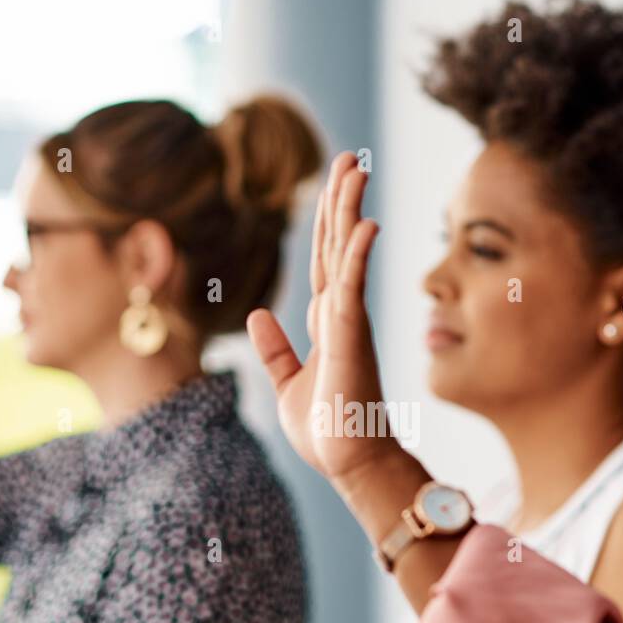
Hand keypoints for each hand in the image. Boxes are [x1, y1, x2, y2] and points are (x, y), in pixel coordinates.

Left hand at [247, 151, 400, 489]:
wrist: (352, 465)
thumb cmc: (328, 431)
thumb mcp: (287, 385)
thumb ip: (275, 351)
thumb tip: (257, 316)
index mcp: (327, 323)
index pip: (326, 261)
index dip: (329, 222)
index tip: (336, 185)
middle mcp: (341, 315)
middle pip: (338, 245)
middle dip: (342, 200)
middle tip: (350, 157)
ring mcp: (348, 323)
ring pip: (347, 254)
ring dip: (350, 210)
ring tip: (357, 168)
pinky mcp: (351, 338)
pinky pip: (352, 287)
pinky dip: (357, 254)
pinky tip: (365, 223)